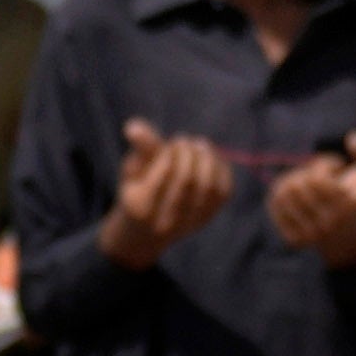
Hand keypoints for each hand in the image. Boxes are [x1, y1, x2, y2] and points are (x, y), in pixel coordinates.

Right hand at [96, 120, 245, 268]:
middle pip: (189, 180)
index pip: (165, 172)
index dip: (173, 151)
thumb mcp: (132, 167)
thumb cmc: (138, 188)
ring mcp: (188, 224)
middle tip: (185, 141)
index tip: (172, 142)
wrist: (146, 228)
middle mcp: (165, 222)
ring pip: (209, 187)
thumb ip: (139, 148)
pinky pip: (223, 191)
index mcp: (139, 207)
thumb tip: (133, 127)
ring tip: (199, 145)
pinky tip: (210, 158)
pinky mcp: (206, 219)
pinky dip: (220, 169)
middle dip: (190, 154)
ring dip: (207, 159)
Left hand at [261, 131, 355, 264]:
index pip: (317, 178)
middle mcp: (327, 226)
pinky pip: (274, 205)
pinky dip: (281, 194)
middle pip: (296, 184)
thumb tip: (353, 138)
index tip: (336, 169)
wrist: (352, 236)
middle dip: (307, 172)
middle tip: (320, 178)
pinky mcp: (294, 241)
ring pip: (282, 193)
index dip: (324, 165)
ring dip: (294, 180)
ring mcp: (309, 236)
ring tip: (308, 186)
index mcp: (347, 209)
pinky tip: (297, 197)